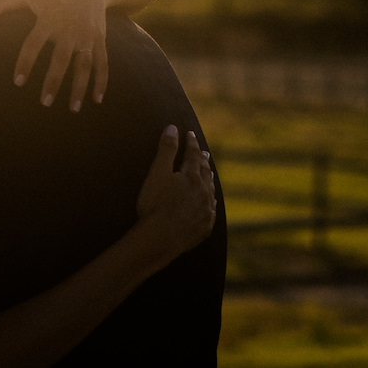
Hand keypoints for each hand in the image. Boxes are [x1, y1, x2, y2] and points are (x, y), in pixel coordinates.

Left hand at [0, 0, 108, 111]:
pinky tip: (97, 100)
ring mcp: (86, 36)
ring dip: (79, 88)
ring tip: (73, 109)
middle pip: (61, 59)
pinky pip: (102, 63)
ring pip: (84, 65)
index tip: (17, 82)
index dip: (25, 62)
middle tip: (44, 103)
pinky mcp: (99, 40)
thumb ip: (1, 5)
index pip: (34, 43)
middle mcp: (68, 30)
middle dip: (53, 81)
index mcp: (48, 19)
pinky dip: (102, 82)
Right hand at [137, 125, 216, 256]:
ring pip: (211, 190)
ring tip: (209, 174)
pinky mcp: (204, 227)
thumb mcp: (157, 173)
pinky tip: (211, 202)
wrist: (161, 238)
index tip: (190, 134)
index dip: (191, 143)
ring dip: (209, 180)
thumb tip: (172, 128)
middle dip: (203, 160)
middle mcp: (203, 191)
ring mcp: (206, 210)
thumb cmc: (155, 205)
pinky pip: (211, 211)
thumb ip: (166, 150)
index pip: (192, 154)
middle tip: (204, 153)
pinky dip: (211, 202)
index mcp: (191, 176)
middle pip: (205, 171)